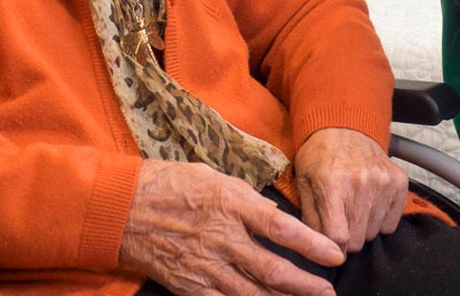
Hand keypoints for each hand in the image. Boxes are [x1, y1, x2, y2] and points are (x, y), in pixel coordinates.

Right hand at [121, 160, 341, 295]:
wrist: (124, 207)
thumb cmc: (170, 183)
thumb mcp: (212, 176)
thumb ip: (244, 199)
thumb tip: (273, 217)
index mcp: (229, 201)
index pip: (280, 227)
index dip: (311, 243)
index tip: (334, 254)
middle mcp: (222, 236)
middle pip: (273, 268)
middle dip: (307, 284)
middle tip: (329, 292)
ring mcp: (207, 265)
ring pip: (255, 293)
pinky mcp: (192, 286)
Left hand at [294, 128, 406, 254]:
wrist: (344, 125)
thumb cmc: (319, 155)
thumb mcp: (302, 181)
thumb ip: (309, 217)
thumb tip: (318, 249)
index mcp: (331, 184)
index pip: (337, 237)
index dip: (332, 247)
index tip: (330, 244)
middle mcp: (360, 183)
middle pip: (357, 241)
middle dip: (346, 235)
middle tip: (340, 216)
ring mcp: (382, 182)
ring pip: (374, 234)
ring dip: (362, 226)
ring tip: (353, 204)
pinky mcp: (398, 182)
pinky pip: (391, 224)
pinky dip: (380, 219)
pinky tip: (369, 200)